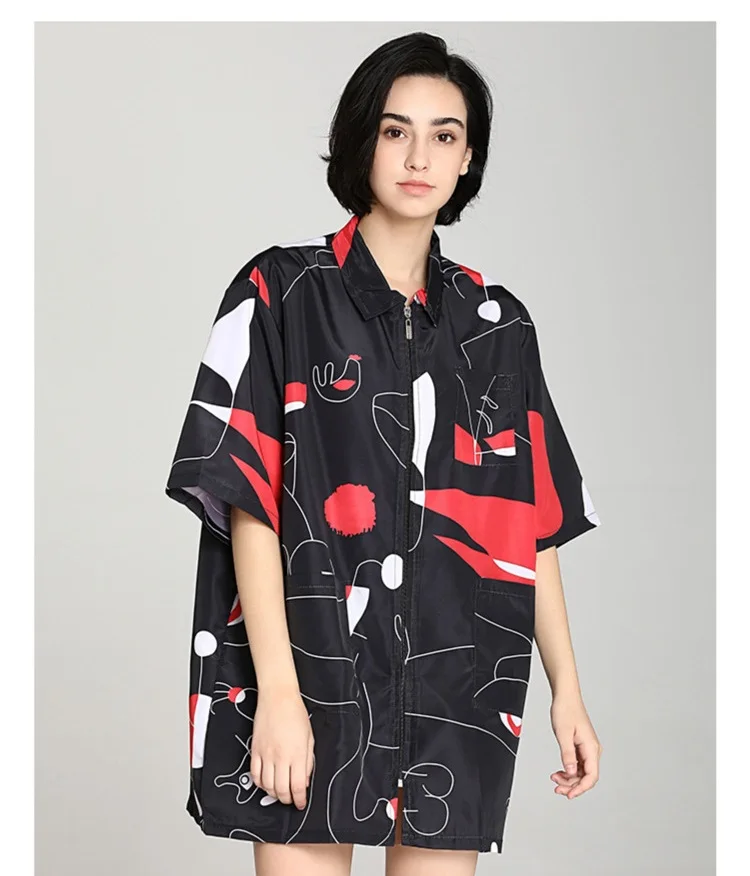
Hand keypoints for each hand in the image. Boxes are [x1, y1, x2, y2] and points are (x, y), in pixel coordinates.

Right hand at [250, 686, 314, 809]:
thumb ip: (308, 762)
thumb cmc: (295, 714)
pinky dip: (260, 783)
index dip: (299, 799)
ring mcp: (266, 754)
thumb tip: (305, 781)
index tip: (301, 803)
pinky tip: (266, 782)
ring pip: (267, 785)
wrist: (278, 698)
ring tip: (279, 792)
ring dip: (273, 794)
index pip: (298, 786)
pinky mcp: (255, 750)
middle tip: (290, 799)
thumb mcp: (309, 738)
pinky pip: (255, 774)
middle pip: (281, 790)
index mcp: (297, 754)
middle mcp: (280, 756)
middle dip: (287, 800)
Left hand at [549, 692, 601, 798]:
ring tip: (555, 778)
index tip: (569, 794)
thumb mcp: (563, 733)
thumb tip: (571, 772)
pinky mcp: (581, 746)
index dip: (581, 788)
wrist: (566, 696)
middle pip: (587, 777)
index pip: (591, 776)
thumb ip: (568, 754)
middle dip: (572, 785)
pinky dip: (569, 770)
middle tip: (557, 788)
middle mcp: (592, 750)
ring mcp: (587, 748)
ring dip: (569, 779)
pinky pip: (578, 764)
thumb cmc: (565, 710)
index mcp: (591, 747)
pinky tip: (559, 772)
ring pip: (582, 772)